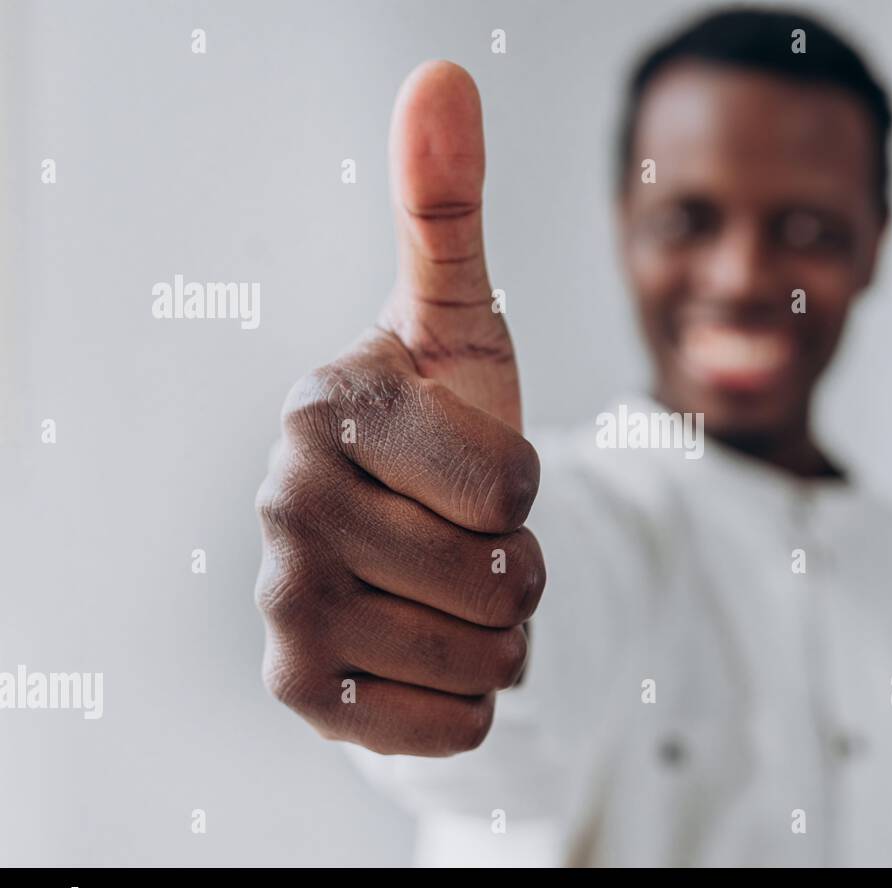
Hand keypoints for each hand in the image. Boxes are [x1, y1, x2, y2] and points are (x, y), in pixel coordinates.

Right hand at [254, 62, 543, 755]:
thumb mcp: (457, 322)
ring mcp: (283, 606)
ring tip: (444, 583)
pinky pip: (458, 725)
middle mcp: (283, 507)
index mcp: (327, 411)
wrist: (398, 535)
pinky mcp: (300, 692)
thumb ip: (447, 210)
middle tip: (460, 533)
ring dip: (497, 628)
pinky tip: (424, 645)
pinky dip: (469, 696)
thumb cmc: (440, 424)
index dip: (526, 489)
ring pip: (490, 657)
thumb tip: (441, 75)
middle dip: (516, 566)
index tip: (474, 466)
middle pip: (505, 582)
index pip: (515, 493)